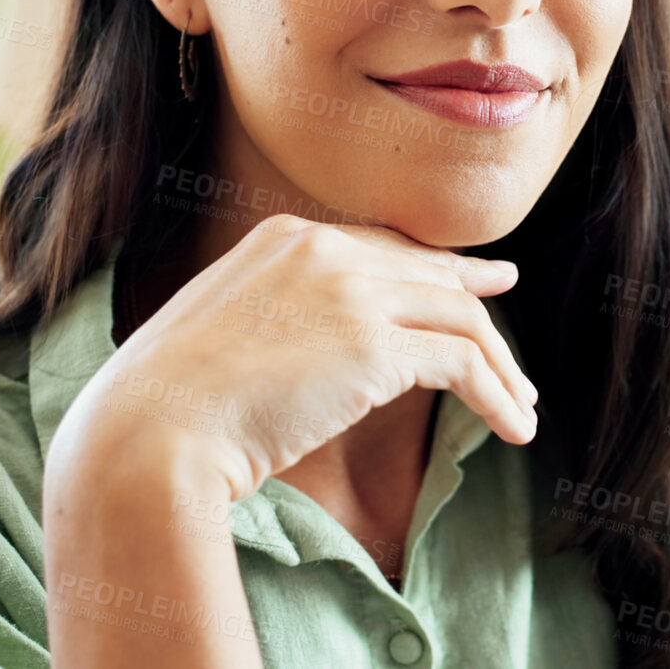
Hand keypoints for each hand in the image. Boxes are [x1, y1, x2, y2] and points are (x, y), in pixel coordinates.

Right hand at [54, 214, 538, 502]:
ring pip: (461, 317)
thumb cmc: (165, 405)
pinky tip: (511, 426)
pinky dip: (496, 394)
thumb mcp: (222, 334)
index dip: (438, 271)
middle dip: (482, 314)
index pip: (384, 249)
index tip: (479, 288)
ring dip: (500, 367)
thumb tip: (317, 358)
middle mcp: (323, 249)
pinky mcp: (374, 346)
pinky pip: (463, 362)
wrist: (148, 431)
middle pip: (430, 278)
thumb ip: (276, 320)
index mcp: (282, 238)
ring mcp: (351, 293)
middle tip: (513, 359)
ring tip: (521, 409)